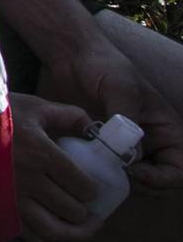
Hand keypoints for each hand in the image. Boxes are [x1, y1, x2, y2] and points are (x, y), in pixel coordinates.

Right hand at [9, 92, 101, 241]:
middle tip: (88, 209)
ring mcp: (12, 199)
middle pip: (72, 210)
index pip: (83, 187)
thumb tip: (94, 128)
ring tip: (83, 229)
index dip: (93, 191)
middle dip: (85, 212)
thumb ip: (68, 115)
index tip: (90, 188)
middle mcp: (30, 181)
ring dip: (74, 234)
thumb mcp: (33, 107)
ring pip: (54, 230)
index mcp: (43, 154)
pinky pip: (29, 239)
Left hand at [39, 38, 182, 190]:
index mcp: (166, 130)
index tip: (135, 173)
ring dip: (120, 183)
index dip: (164, 179)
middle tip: (116, 178)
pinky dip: (100, 174)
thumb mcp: (121, 90)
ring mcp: (126, 146)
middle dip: (143, 186)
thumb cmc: (103, 65)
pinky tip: (83, 168)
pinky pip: (107, 170)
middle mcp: (151, 142)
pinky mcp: (102, 147)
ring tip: (99, 173)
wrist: (70, 56)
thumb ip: (127, 123)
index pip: (180, 169)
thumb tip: (131, 158)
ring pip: (133, 181)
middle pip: (159, 182)